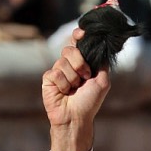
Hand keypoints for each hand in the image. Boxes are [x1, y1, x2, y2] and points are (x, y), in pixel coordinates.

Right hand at [42, 27, 109, 150]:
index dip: (78, 35)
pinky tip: (64, 93)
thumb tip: (103, 47)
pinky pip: (56, 73)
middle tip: (85, 77)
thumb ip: (102, 64)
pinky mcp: (48, 78)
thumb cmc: (90, 102)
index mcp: (81, 63)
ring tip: (74, 89)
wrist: (76, 118)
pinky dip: (63, 84)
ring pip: (63, 61)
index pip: (77, 43)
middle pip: (70, 49)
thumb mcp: (103, 81)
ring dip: (73, 78)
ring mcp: (58, 71)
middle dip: (80, 63)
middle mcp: (69, 65)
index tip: (82, 33)